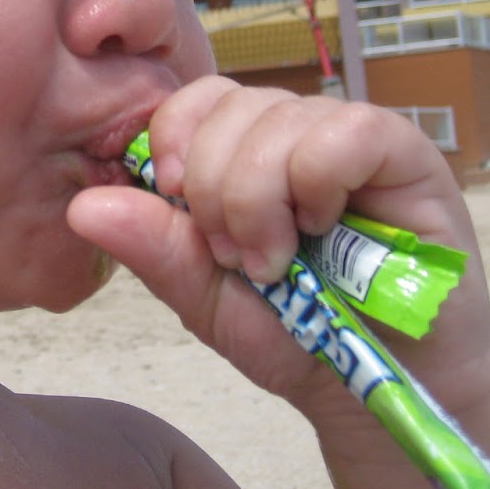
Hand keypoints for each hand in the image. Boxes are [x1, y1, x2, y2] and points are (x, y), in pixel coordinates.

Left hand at [68, 77, 489, 425]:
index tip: (175, 201)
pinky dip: (319, 181)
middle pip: (230, 104)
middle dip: (213, 187)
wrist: (377, 390)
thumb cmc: (299, 338)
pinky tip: (323, 230)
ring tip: (276, 262)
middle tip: (235, 259)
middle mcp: (296, 131)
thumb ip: (154, 249)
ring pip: (281, 117)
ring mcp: (351, 137)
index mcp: (243, 152)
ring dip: (260, 198)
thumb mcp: (207, 300)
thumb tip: (83, 207)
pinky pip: (349, 131)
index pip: (194, 98)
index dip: (173, 138)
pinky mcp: (406, 155)